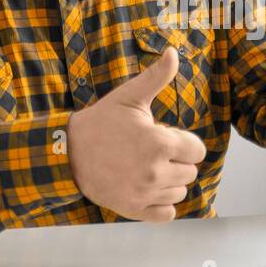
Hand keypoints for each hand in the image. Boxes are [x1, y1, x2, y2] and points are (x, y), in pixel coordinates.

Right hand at [66, 47, 206, 221]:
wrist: (68, 152)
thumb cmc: (101, 122)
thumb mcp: (129, 96)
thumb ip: (156, 76)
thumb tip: (173, 52)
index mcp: (159, 143)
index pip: (197, 150)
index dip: (183, 142)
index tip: (164, 137)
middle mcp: (155, 171)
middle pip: (190, 172)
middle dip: (177, 161)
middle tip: (151, 152)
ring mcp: (144, 193)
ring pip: (180, 192)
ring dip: (170, 181)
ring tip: (147, 168)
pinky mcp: (134, 209)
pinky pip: (166, 214)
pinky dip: (162, 204)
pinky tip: (148, 188)